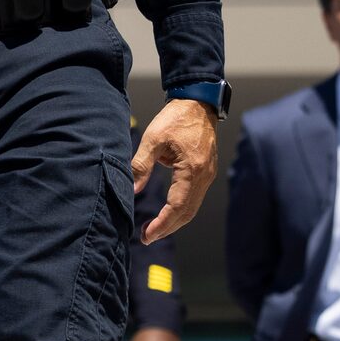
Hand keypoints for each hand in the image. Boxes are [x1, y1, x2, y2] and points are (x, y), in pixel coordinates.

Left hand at [134, 99, 218, 238]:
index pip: (177, 206)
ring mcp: (207, 175)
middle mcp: (204, 176)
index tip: (147, 234)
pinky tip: (166, 213)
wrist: (198, 104)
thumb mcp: (153, 139)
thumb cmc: (175, 118)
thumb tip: (132, 190)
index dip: (162, 224)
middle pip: (186, 212)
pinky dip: (180, 209)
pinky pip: (194, 198)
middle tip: (146, 237)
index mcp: (192, 169)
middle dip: (167, 228)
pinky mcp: (206, 173)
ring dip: (173, 221)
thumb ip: (141, 165)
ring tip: (153, 229)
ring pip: (192, 207)